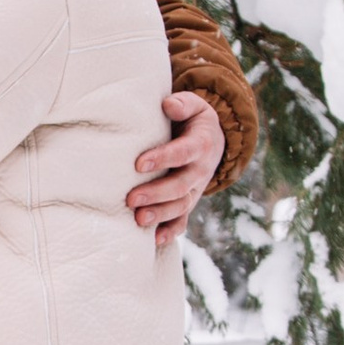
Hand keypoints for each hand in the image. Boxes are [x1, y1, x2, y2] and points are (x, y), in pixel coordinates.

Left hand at [128, 90, 223, 250]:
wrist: (211, 140)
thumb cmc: (192, 120)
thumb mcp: (194, 105)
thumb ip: (182, 104)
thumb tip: (168, 105)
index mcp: (200, 145)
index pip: (183, 153)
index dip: (163, 159)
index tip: (138, 164)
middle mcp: (199, 170)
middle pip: (181, 186)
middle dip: (157, 194)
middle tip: (131, 199)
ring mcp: (194, 189)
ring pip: (181, 206)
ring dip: (161, 215)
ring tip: (139, 220)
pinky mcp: (188, 201)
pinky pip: (182, 220)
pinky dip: (171, 231)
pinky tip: (155, 240)